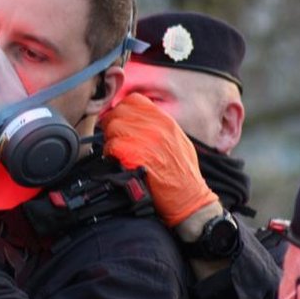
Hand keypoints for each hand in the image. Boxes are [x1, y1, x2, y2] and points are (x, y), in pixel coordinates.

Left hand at [100, 93, 217, 225]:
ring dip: (110, 139)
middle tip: (113, 137)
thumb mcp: (178, 141)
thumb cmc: (184, 174)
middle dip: (112, 124)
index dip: (122, 109)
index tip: (119, 119)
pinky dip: (110, 154)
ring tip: (115, 150)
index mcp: (166, 121)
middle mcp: (157, 127)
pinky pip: (112, 145)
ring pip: (113, 126)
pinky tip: (116, 160)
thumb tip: (136, 119)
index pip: (134, 100)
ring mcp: (147, 140)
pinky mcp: (137, 156)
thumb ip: (159, 126)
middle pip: (120, 111)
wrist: (189, 198)